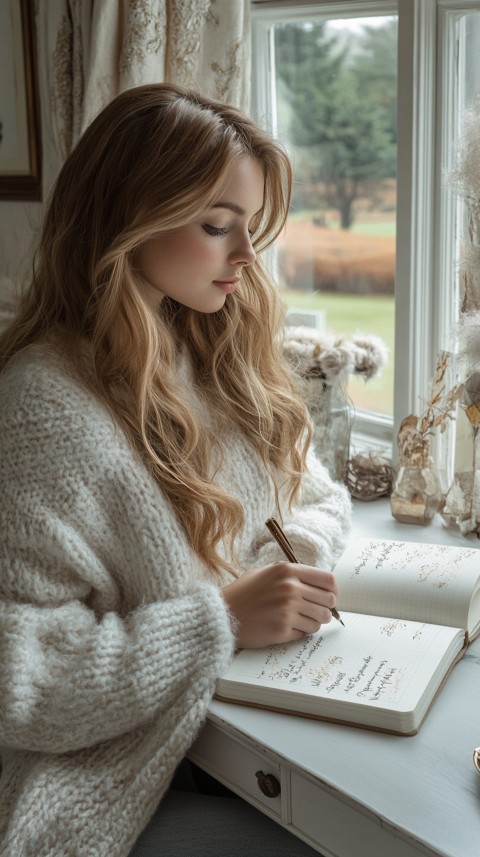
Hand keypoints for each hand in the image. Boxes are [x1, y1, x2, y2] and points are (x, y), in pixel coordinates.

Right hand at [221, 561, 337, 648]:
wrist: (221, 614)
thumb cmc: (244, 593)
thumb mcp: (267, 573)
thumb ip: (292, 575)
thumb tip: (320, 585)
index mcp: (287, 571)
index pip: (328, 580)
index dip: (333, 590)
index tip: (330, 596)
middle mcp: (290, 588)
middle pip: (329, 601)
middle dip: (325, 608)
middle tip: (314, 611)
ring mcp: (287, 610)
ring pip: (321, 619)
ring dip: (314, 621)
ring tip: (299, 620)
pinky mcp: (282, 629)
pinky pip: (306, 632)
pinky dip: (300, 632)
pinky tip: (286, 627)